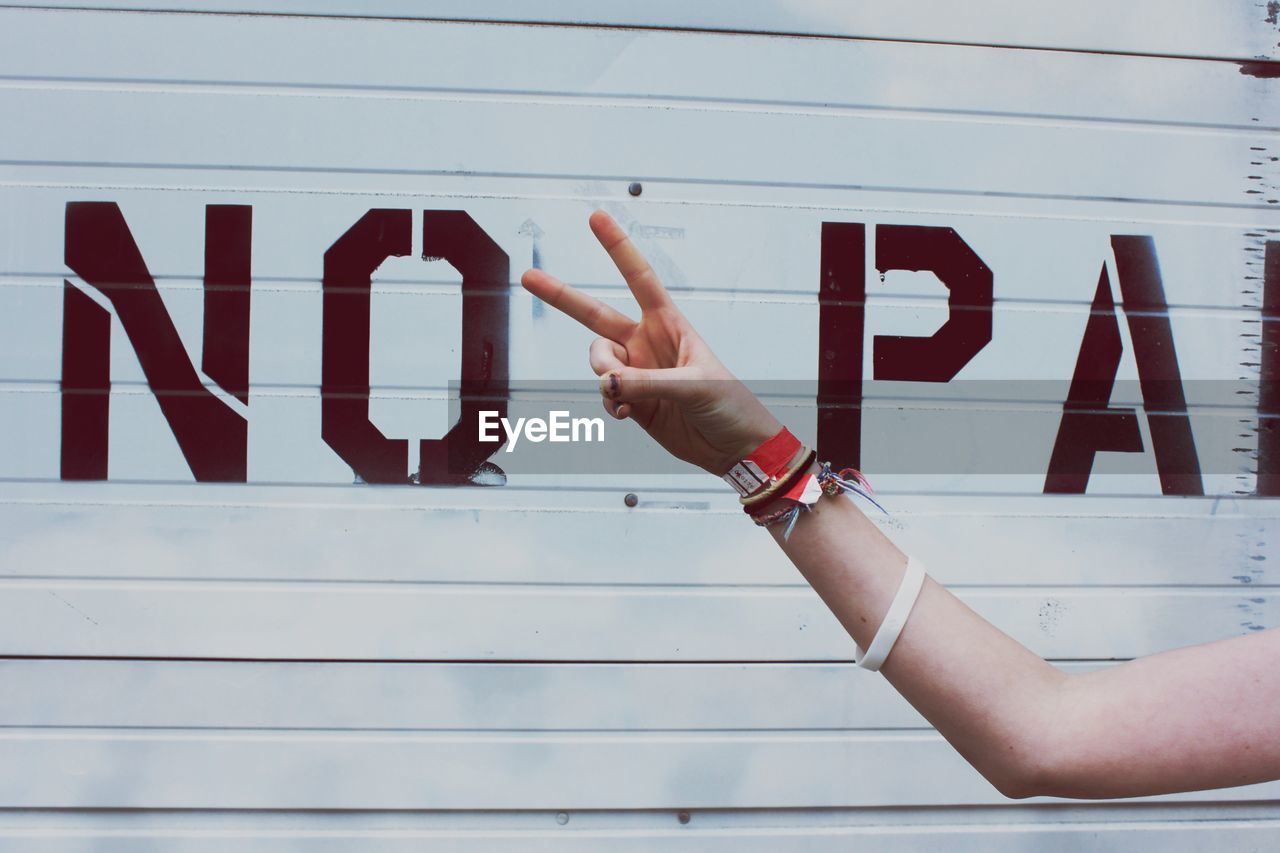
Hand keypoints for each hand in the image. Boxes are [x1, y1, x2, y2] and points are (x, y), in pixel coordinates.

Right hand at [520, 210, 782, 475]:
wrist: (734, 447)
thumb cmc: (730, 405)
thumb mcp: (697, 386)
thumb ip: (649, 384)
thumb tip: (610, 383)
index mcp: (669, 325)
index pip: (639, 278)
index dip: (617, 248)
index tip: (596, 219)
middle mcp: (647, 343)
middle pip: (595, 314)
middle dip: (562, 296)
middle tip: (528, 278)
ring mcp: (637, 373)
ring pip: (597, 362)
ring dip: (604, 377)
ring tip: (624, 395)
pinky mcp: (632, 402)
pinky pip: (605, 395)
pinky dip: (609, 404)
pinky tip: (626, 413)